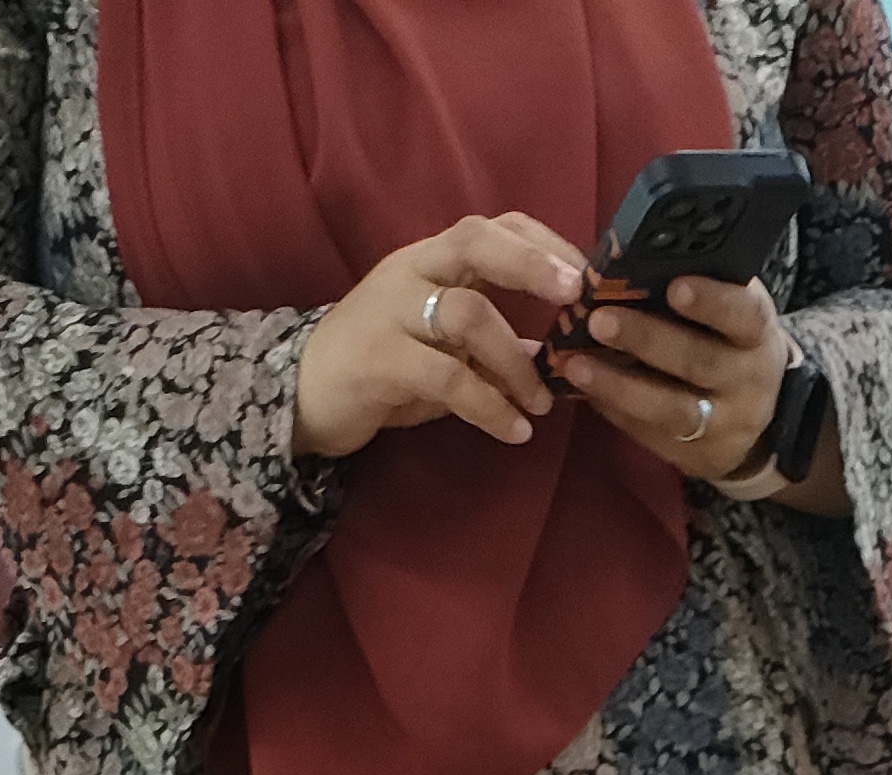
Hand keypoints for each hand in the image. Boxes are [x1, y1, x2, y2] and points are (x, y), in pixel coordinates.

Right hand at [293, 213, 587, 461]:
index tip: (587, 275)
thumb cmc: (383, 366)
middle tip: (576, 297)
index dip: (543, 243)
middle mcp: (412, 272)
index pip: (492, 226)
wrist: (304, 391)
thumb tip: (556, 354)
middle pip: (475, 242)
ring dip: (516, 360)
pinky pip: (446, 378)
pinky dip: (489, 406)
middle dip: (531, 265)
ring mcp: (392, 311)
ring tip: (542, 402)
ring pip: (466, 313)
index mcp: (431, 260)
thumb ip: (492, 343)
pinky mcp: (379, 360)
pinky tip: (515, 430)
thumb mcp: (442, 347)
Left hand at [559, 274, 793, 487]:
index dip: (712, 301)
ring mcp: (723, 425)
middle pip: (699, 361)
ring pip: (671, 409)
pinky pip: (651, 434)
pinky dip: (615, 410)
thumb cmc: (729, 344)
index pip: (743, 315)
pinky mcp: (696, 456)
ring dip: (620, 386)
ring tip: (576, 365)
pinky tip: (585, 390)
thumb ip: (693, 287)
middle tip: (599, 320)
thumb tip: (621, 258)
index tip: (675, 286)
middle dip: (646, 339)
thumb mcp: (730, 313)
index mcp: (755, 334)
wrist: (759, 422)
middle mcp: (746, 382)